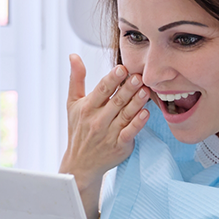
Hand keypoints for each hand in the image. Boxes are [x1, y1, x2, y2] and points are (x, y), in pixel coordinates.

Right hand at [59, 54, 149, 218]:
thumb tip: (74, 55)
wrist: (80, 163)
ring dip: (136, 102)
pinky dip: (138, 123)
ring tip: (146, 90)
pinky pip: (130, 133)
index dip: (112, 79)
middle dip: (127, 88)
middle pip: (115, 101)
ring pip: (125, 115)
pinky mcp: (119, 146)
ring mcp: (109, 134)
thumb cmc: (78, 129)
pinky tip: (146, 113)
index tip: (122, 68)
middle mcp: (97, 120)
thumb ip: (76, 79)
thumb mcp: (73, 103)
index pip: (101, 90)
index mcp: (87, 108)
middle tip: (139, 76)